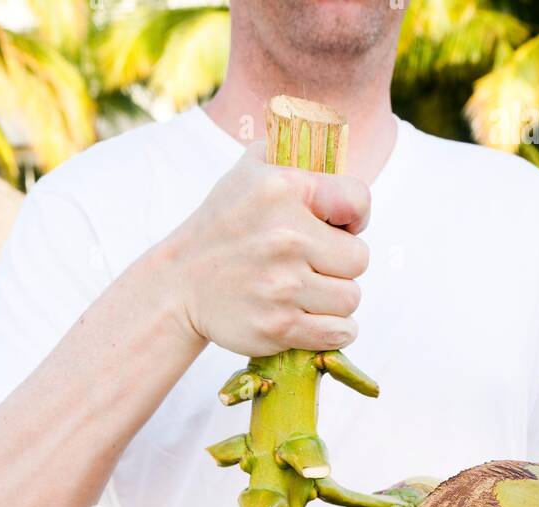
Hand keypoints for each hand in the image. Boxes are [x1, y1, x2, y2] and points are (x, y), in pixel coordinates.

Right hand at [165, 144, 370, 357]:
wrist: (180, 285)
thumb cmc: (223, 225)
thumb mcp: (248, 169)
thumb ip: (292, 149)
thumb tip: (332, 141)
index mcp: (284, 189)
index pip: (358, 201)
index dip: (356, 218)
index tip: (341, 229)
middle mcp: (286, 237)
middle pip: (358, 260)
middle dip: (342, 264)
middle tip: (317, 265)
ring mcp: (282, 286)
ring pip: (350, 299)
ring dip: (337, 299)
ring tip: (312, 292)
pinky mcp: (279, 326)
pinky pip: (338, 333)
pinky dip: (336, 330)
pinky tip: (320, 320)